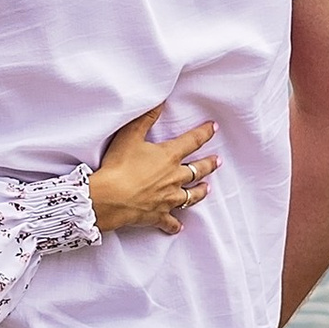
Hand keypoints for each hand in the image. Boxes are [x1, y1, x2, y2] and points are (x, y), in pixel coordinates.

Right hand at [88, 108, 218, 235]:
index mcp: (169, 156)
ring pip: (191, 196)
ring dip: (200, 192)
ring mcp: (168, 198)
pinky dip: (174, 224)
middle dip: (209, 164)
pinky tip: (179, 226)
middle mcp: (174, 178)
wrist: (111, 198)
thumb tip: (160, 101)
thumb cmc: (119, 165)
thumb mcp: (130, 135)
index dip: (204, 133)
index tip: (213, 128)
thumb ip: (147, 117)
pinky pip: (170, 221)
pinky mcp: (158, 215)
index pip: (192, 141)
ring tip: (207, 189)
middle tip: (217, 161)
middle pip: (198, 170)